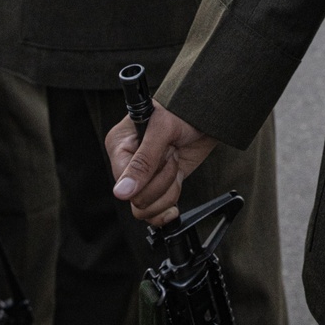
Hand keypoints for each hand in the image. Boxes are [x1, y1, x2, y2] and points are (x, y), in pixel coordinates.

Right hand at [107, 101, 215, 224]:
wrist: (204, 114)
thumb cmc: (181, 112)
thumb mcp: (162, 130)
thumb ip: (143, 161)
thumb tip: (122, 192)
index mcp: (119, 147)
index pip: (122, 183)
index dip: (146, 179)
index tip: (164, 157)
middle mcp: (128, 164)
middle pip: (136, 198)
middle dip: (162, 181)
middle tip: (173, 156)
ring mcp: (144, 177)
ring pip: (146, 208)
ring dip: (169, 191)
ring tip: (176, 164)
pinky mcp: (160, 186)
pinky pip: (156, 211)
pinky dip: (169, 204)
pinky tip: (177, 187)